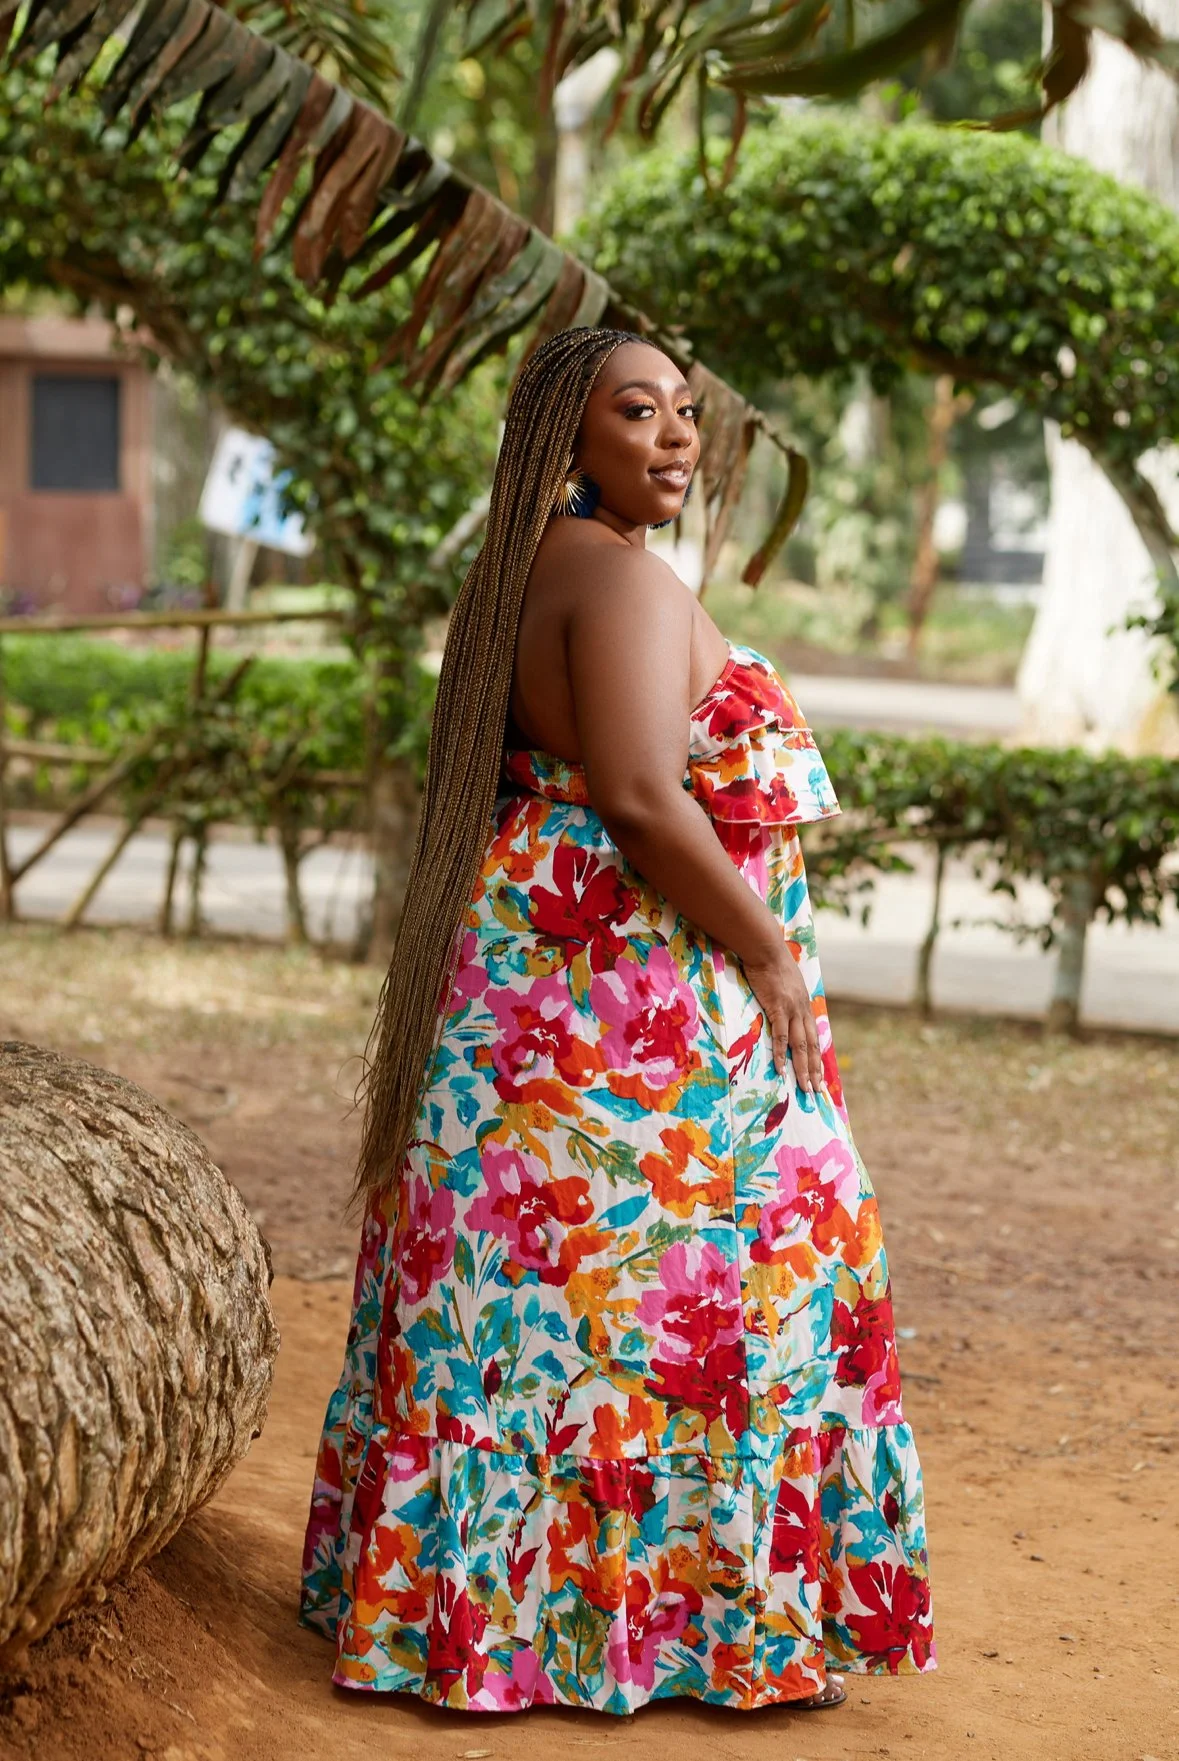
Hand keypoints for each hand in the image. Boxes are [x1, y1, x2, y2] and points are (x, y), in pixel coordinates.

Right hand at [741, 941, 823, 1093]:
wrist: (766, 949)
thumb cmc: (772, 963)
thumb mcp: (786, 982)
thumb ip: (787, 996)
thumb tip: (783, 1002)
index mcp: (804, 1006)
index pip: (814, 1038)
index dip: (817, 1058)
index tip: (820, 1075)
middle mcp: (802, 1011)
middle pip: (811, 1047)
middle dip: (814, 1070)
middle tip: (816, 1091)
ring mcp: (792, 1011)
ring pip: (800, 1046)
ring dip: (803, 1069)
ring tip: (805, 1087)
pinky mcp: (778, 1009)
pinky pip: (780, 1036)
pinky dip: (780, 1054)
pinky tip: (781, 1069)